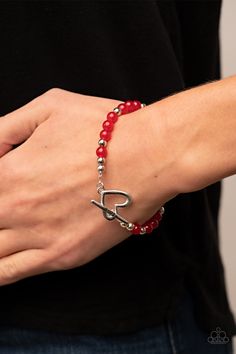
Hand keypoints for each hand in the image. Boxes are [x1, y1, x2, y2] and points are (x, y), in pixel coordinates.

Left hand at [0, 89, 175, 284]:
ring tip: (5, 227)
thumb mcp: (48, 107)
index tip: (8, 181)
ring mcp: (38, 237)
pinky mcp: (62, 256)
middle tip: (10, 202)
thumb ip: (4, 129)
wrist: (149, 158)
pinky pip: (10, 273)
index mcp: (8, 172)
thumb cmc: (104, 130)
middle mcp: (15, 208)